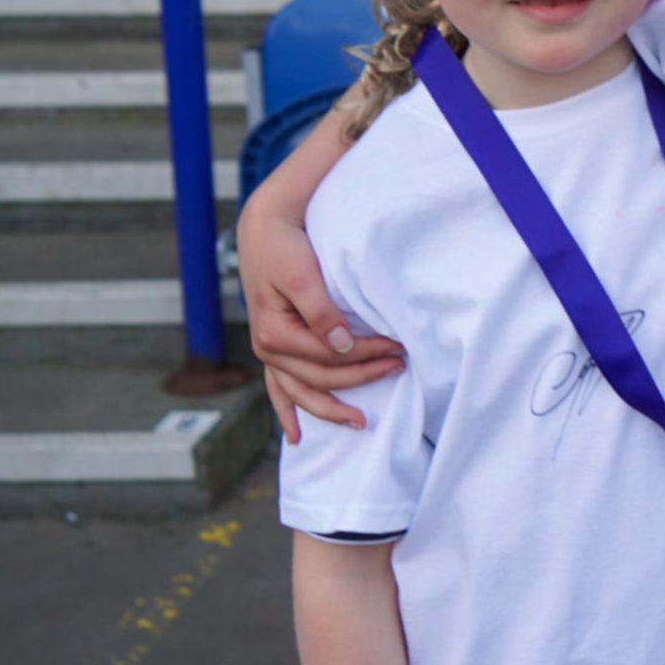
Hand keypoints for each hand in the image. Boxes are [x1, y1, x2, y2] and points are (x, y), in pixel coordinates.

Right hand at [242, 203, 402, 440]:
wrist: (265, 229)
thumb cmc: (286, 248)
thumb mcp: (304, 275)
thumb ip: (321, 312)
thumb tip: (342, 346)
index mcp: (273, 333)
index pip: (330, 356)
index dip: (367, 354)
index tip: (399, 346)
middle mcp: (266, 349)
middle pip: (320, 378)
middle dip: (361, 378)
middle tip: (398, 367)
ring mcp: (268, 352)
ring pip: (301, 393)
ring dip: (332, 408)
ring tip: (362, 422)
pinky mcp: (273, 347)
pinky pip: (278, 388)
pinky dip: (287, 411)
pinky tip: (297, 435)